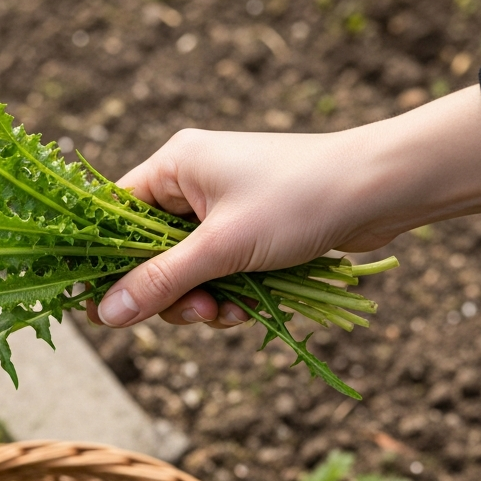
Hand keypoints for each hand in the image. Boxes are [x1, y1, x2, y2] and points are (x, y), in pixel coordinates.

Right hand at [88, 85, 480, 328]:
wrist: (383, 189)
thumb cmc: (299, 201)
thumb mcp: (222, 248)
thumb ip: (161, 282)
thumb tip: (104, 315)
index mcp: (175, 165)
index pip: (113, 215)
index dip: (104, 262)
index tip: (97, 305)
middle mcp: (193, 182)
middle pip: (148, 252)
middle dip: (169, 292)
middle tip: (194, 312)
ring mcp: (224, 207)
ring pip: (186, 270)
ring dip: (202, 300)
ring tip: (229, 312)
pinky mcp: (252, 231)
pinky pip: (220, 273)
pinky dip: (230, 295)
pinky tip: (250, 309)